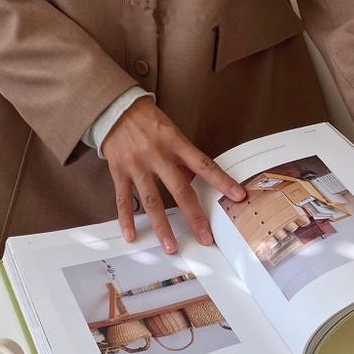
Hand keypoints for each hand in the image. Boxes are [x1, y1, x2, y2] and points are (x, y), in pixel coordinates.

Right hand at [101, 96, 246, 252]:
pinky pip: (123, 198)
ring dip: (162, 226)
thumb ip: (182, 155)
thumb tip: (194, 179)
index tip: (238, 195)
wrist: (115, 107)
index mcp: (175, 142)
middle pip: (180, 190)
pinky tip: (131, 235)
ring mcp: (137, 164)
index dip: (222, 181)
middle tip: (205, 237)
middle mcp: (158, 155)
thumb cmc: (146, 118)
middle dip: (194, 216)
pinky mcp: (119, 170)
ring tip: (170, 246)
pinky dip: (126, 218)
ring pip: (152, 200)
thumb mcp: (171, 130)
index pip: (204, 165)